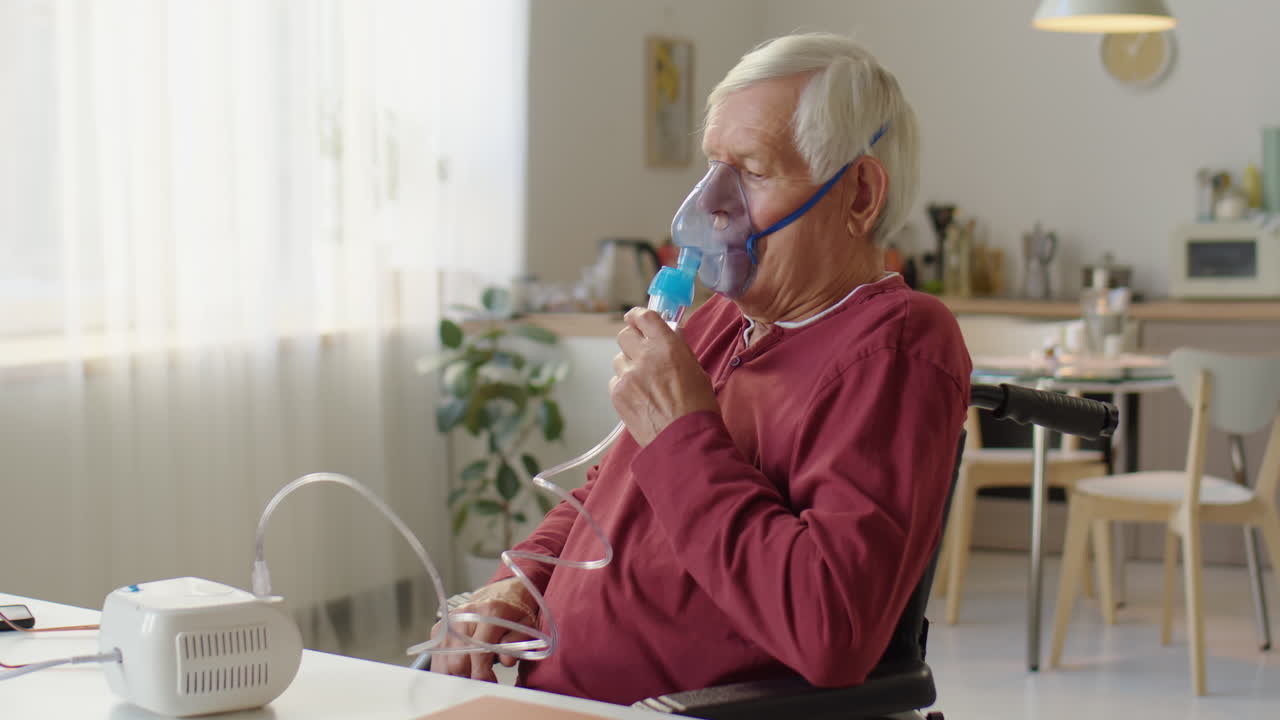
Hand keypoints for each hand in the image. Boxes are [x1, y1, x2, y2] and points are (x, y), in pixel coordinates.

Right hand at [428, 577, 536, 681]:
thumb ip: (517, 643)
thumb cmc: (514, 614)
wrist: (501, 594)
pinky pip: (436, 657)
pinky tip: (462, 666)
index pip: (478, 652)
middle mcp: (464, 615)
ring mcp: (449, 621)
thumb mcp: (526, 626)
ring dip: (457, 674)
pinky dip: (447, 667)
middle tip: (482, 680)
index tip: (489, 683)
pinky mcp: (439, 628)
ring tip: (473, 673)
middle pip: (456, 661)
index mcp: (490, 612)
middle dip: (469, 677)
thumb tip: (506, 660)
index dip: (482, 674)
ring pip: (443, 662)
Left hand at [610, 308, 718, 446]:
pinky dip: (625, 385)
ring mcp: (627, 375)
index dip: (638, 315)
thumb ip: (678, 350)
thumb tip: (670, 335)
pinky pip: (616, 380)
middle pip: (625, 334)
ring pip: (619, 359)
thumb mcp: (696, 370)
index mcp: (666, 345)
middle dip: (632, 340)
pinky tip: (640, 397)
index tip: (636, 318)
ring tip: (645, 382)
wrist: (684, 440)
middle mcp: (644, 356)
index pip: (644, 316)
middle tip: (641, 350)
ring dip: (629, 364)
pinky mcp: (618, 394)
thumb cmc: (697, 407)